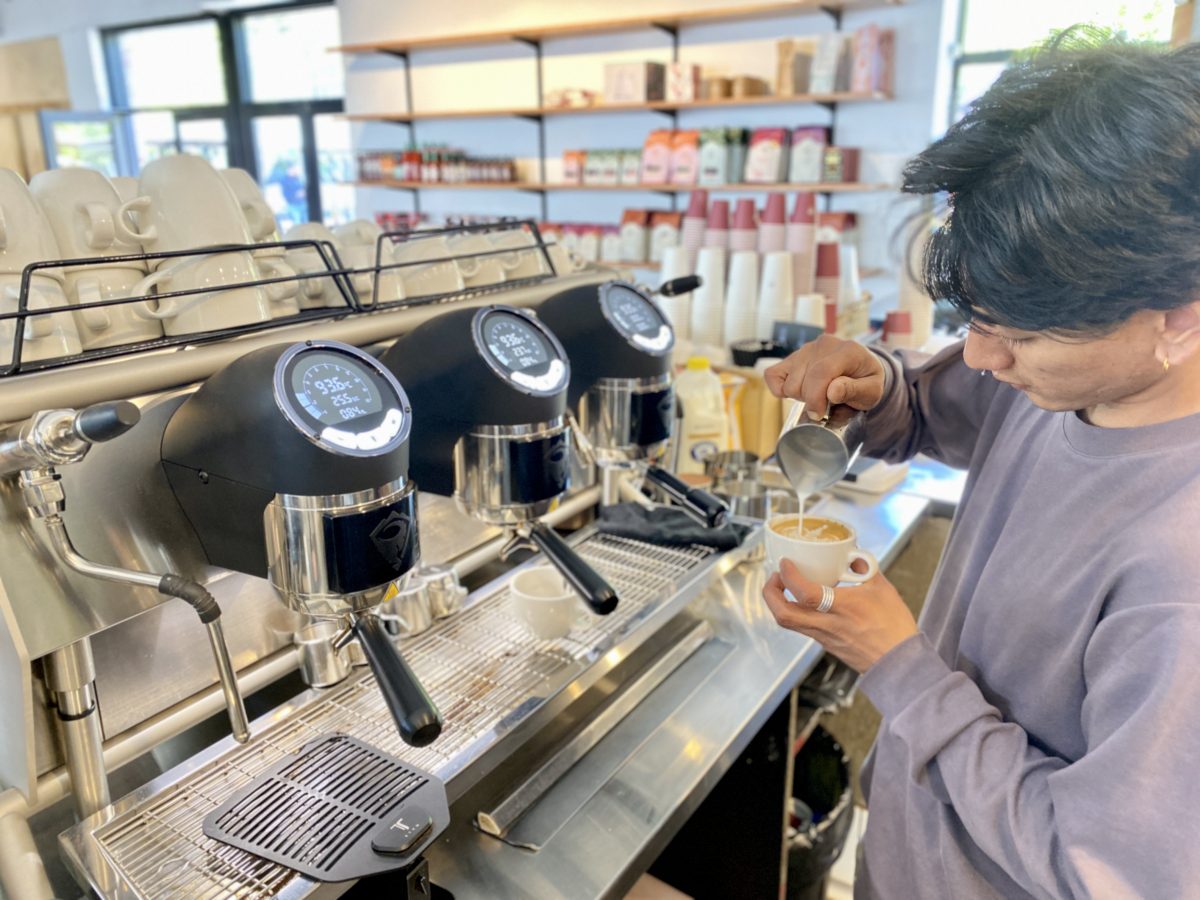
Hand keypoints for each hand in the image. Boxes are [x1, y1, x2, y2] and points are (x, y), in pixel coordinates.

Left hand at [762, 559, 917, 672]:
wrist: (900, 663)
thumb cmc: (894, 627)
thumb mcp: (883, 589)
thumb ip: (865, 569)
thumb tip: (854, 556)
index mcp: (841, 608)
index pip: (805, 593)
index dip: (789, 576)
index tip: (785, 563)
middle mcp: (827, 624)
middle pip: (784, 615)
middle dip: (770, 594)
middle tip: (776, 577)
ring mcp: (824, 637)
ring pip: (789, 623)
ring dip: (779, 603)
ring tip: (786, 586)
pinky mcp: (826, 644)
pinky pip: (802, 627)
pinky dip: (796, 612)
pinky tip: (805, 602)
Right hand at [763, 334, 885, 417]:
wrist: (861, 369)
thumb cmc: (866, 381)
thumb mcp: (872, 391)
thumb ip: (855, 390)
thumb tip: (832, 391)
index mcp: (847, 350)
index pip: (821, 372)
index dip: (816, 398)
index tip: (819, 414)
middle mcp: (823, 345)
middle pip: (802, 381)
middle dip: (811, 400)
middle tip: (826, 404)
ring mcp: (806, 349)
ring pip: (788, 382)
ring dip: (800, 396)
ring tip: (816, 394)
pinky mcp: (792, 356)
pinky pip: (772, 374)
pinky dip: (779, 388)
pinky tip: (797, 391)